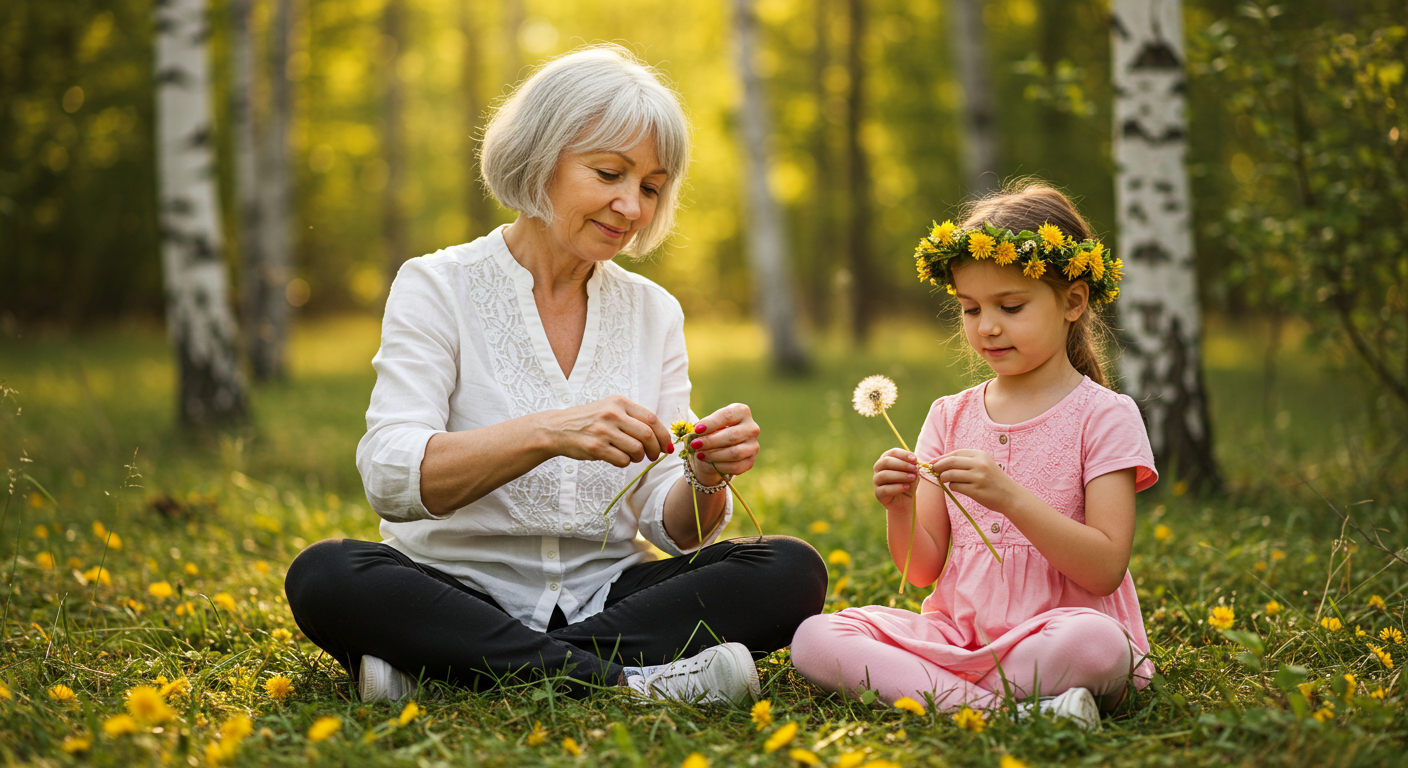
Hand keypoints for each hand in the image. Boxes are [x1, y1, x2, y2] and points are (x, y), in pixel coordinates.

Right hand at [548, 395, 672, 466]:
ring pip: (636, 449)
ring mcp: (603, 431)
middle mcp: (612, 414)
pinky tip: (618, 458)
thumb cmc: (589, 421)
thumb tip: (661, 437)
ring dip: (639, 457)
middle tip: (654, 456)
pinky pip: (622, 460)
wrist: (558, 428)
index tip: (666, 446)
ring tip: (633, 457)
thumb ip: (633, 418)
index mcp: (619, 402)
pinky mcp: (595, 447)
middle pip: (647, 435)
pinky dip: (625, 463)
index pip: (652, 419)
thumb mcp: (610, 409)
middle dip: (655, 449)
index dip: (663, 435)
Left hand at [687, 403, 759, 483]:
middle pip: (732, 435)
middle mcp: (752, 427)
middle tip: (694, 445)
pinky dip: (721, 466)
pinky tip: (710, 463)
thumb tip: (697, 433)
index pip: (728, 416)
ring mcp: (754, 445)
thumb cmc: (712, 433)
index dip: (711, 423)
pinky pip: (736, 466)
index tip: (697, 430)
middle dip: (711, 441)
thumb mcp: (707, 427)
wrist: (717, 451)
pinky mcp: (751, 461)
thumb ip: (704, 429)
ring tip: (700, 455)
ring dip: (714, 455)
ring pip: (735, 453)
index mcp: (742, 412)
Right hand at [873, 448, 918, 514]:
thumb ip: (913, 468)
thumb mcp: (913, 474)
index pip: (893, 453)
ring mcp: (877, 481)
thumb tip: (914, 463)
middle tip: (914, 469)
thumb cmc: (907, 483)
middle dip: (902, 464)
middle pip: (886, 461)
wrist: (905, 501)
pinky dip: (897, 487)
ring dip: (900, 475)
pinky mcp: (878, 493)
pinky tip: (907, 487)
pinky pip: (885, 489)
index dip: (904, 455)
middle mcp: (879, 468)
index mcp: (887, 459)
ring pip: (884, 475)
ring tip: (912, 478)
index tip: (915, 459)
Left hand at [927, 449, 1021, 512]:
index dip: (941, 458)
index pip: (954, 453)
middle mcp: (979, 464)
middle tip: (933, 471)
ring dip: (944, 478)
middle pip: (949, 462)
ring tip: (946, 481)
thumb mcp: (984, 464)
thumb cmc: (993, 480)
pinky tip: (958, 488)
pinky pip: (955, 487)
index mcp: (980, 455)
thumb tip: (940, 463)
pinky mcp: (976, 490)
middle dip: (937, 467)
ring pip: (950, 475)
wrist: (1011, 496)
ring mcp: (978, 477)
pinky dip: (952, 487)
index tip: (932, 463)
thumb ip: (965, 462)